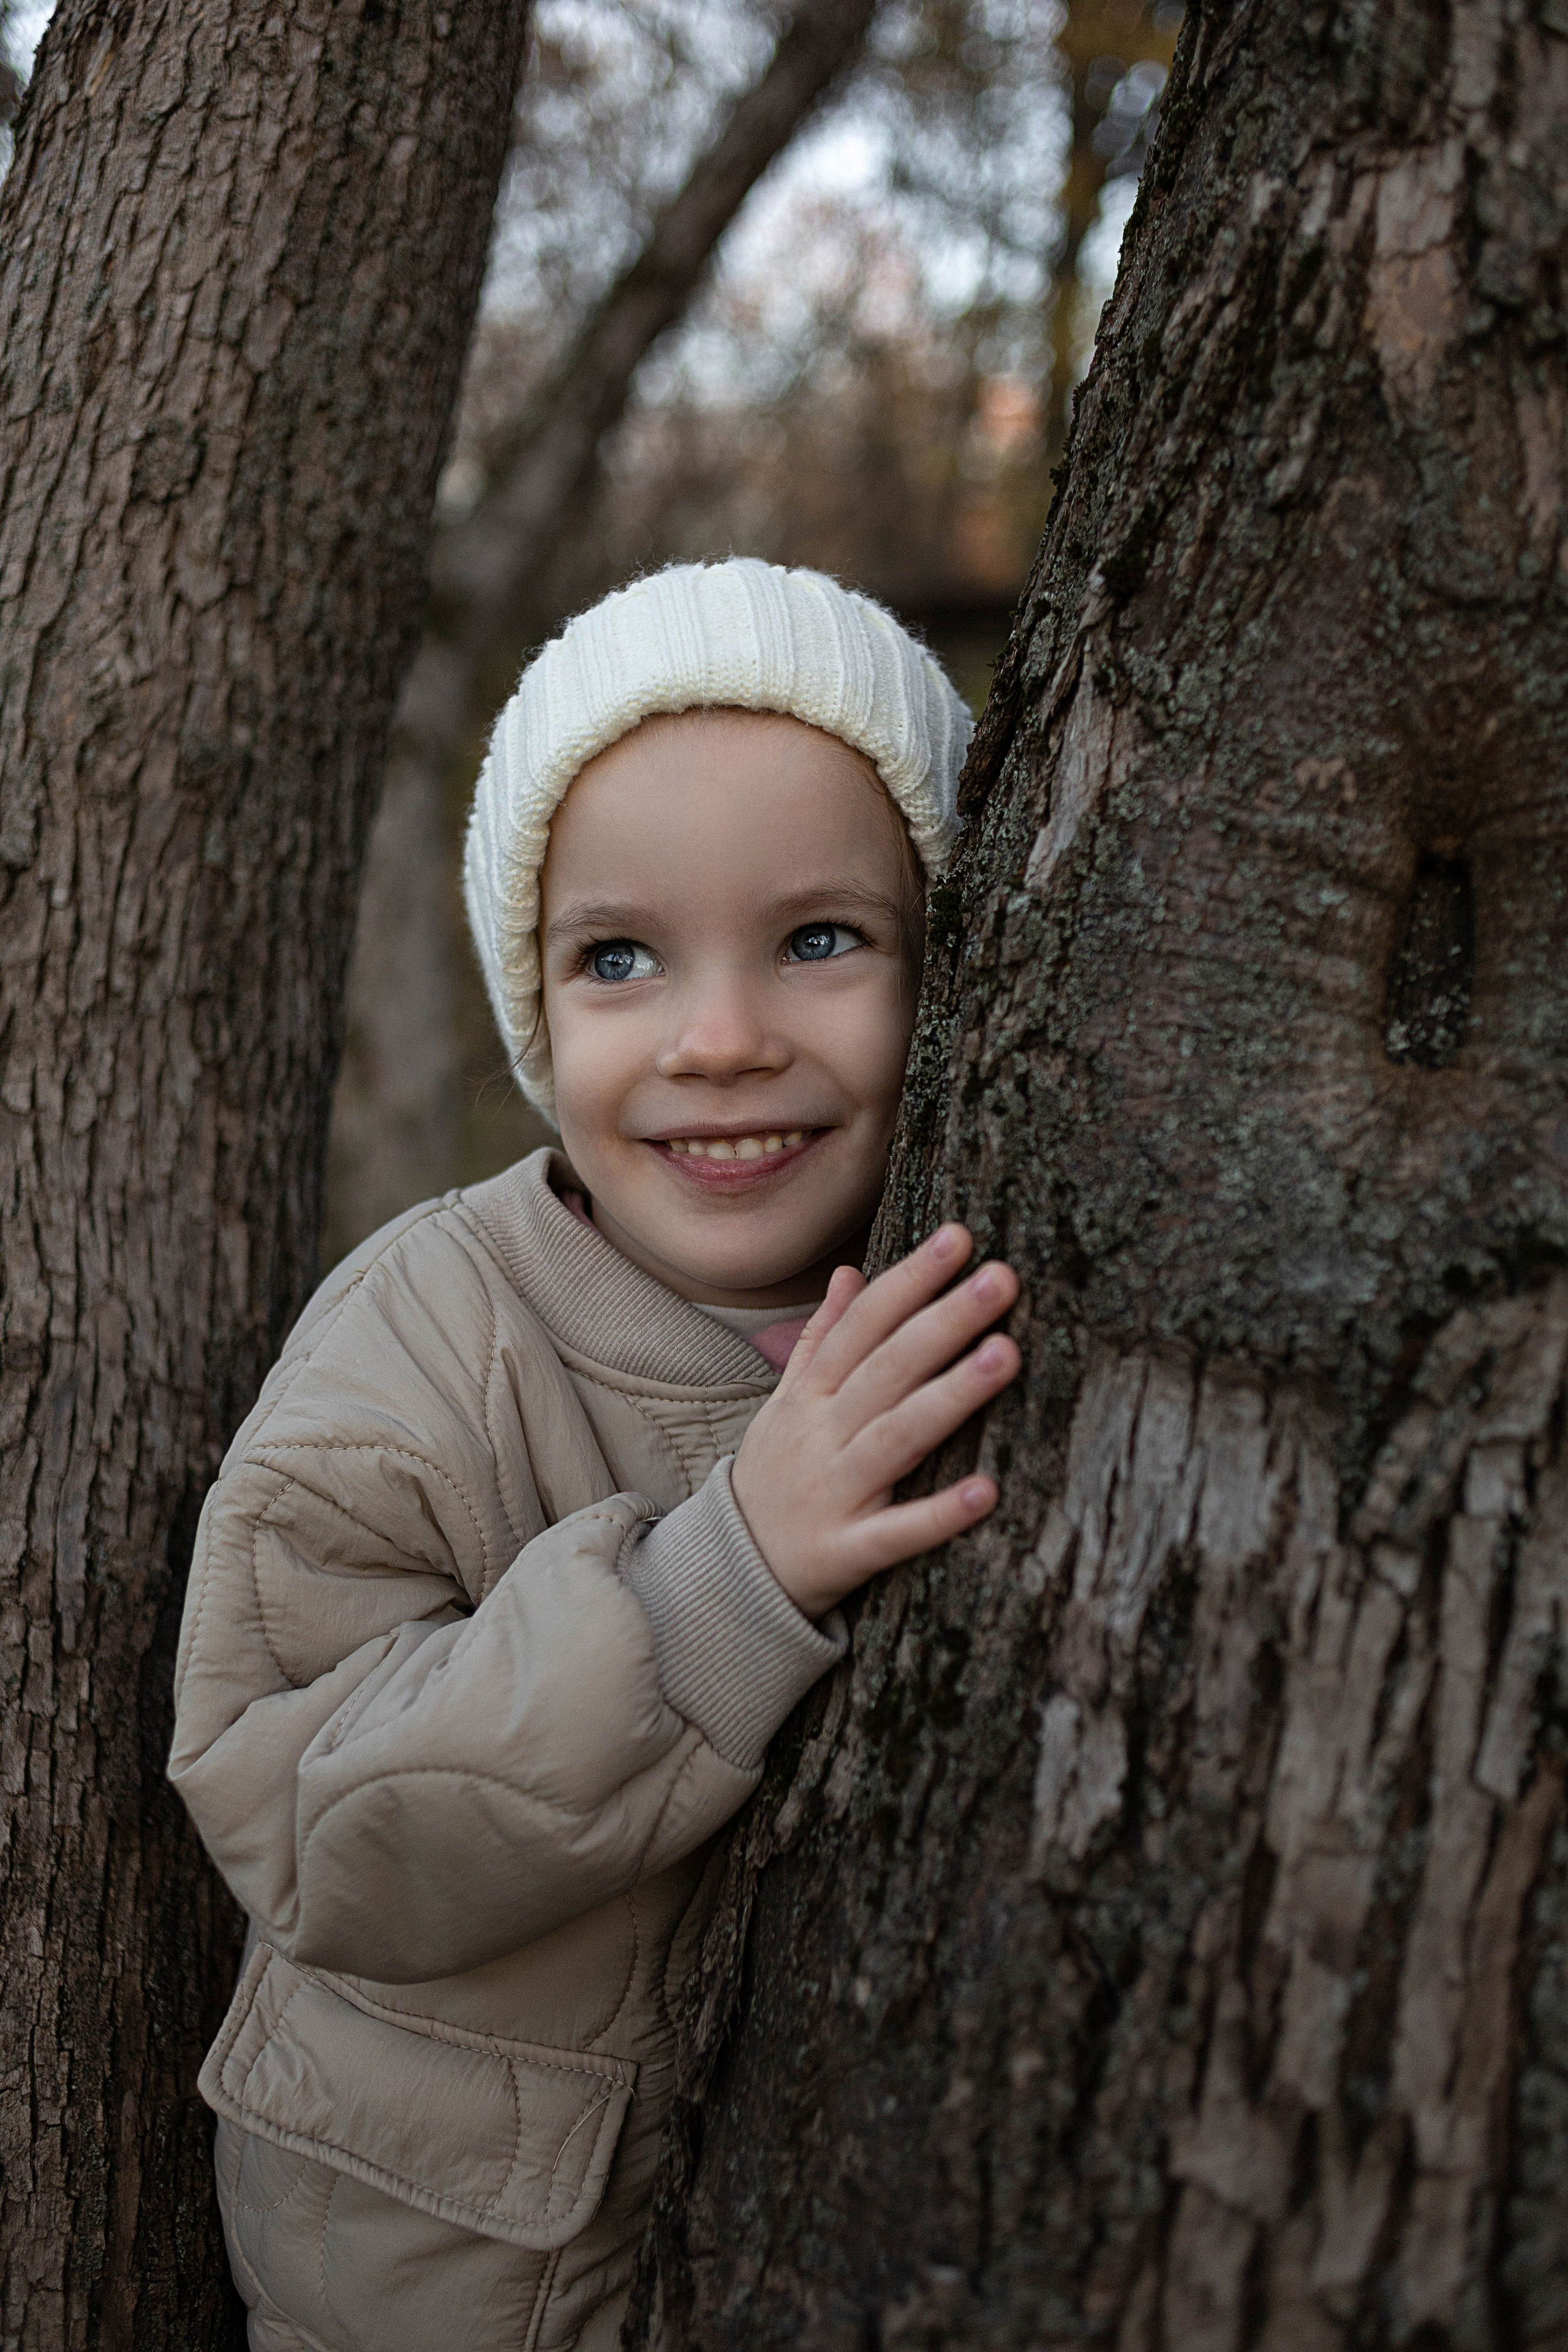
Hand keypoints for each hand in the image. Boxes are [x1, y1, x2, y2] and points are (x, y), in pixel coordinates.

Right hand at [730, 1224, 1019, 1618]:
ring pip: (896, 1437)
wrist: (730, 1574)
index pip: (863, 1325)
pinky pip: (896, 1533)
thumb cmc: (776, 1476)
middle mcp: (820, 1436)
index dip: (909, 1280)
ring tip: (1005, 1355)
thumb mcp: (785, 1404)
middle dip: (943, 1321)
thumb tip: (850, 1272)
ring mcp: (834, 1494)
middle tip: (1002, 1278)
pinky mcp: (846, 1553)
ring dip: (950, 1396)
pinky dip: (938, 1515)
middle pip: (886, 1370)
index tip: (960, 1237)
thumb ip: (821, 1341)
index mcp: (810, 1396)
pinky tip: (987, 1490)